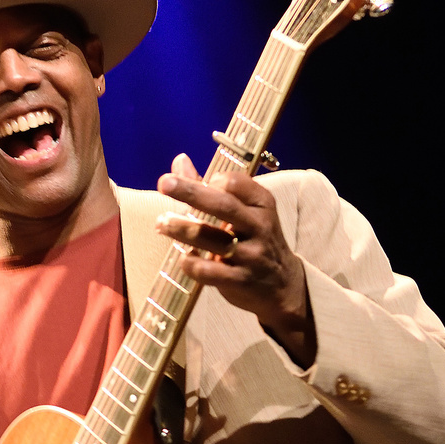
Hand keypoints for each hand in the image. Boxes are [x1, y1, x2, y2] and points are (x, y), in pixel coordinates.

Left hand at [155, 153, 315, 365]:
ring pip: (214, 239)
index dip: (211, 180)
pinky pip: (210, 272)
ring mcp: (253, 254)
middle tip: (164, 183)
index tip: (195, 182)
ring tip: (161, 224)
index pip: (236, 183)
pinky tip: (183, 259)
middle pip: (224, 205)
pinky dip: (191, 264)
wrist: (283, 284)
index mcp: (261, 204)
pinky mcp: (242, 280)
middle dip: (191, 192)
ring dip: (183, 229)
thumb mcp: (242, 210)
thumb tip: (179, 159)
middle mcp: (260, 226)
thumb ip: (208, 187)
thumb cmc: (253, 239)